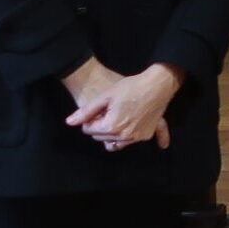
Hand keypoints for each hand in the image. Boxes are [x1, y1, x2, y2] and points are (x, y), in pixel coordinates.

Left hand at [65, 62, 184, 149]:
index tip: (96, 109)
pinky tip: (128, 122)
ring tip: (117, 116)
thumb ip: (86, 111)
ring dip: (111, 133)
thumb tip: (69, 122)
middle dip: (99, 126)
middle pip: (100, 137)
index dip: (89, 119)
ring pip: (114, 142)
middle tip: (107, 111)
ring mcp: (137, 138)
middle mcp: (124, 137)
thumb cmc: (131, 87)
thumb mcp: (106, 96)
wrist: (158, 85)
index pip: (88, 130)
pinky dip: (126, 136)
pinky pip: (130, 141)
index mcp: (112, 127)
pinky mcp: (146, 136)